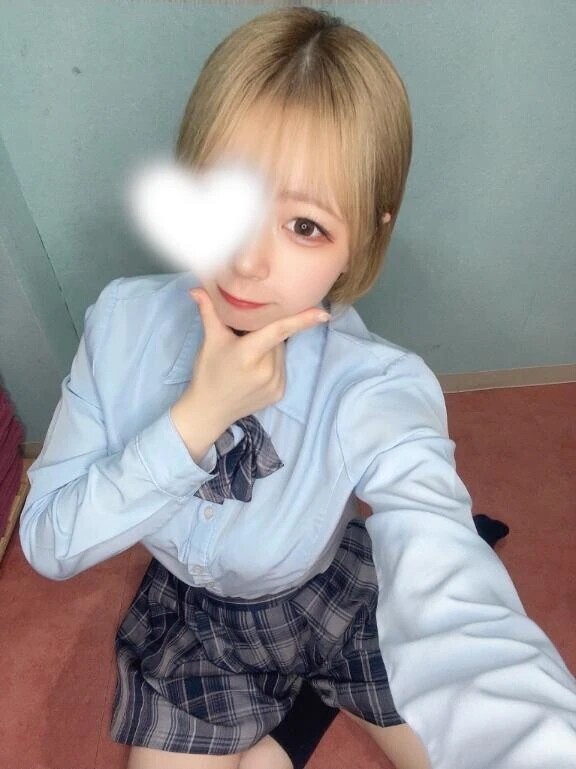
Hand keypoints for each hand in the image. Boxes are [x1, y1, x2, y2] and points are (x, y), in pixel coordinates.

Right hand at [182, 287, 330, 429]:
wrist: (209, 411)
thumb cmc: (208, 373)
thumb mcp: (209, 341)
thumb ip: (209, 312)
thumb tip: (197, 288)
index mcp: (249, 354)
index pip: (279, 331)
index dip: (301, 320)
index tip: (323, 313)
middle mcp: (266, 370)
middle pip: (278, 339)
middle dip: (266, 334)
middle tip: (245, 341)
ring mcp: (275, 384)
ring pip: (281, 353)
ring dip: (270, 349)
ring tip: (248, 359)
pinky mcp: (279, 393)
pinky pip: (282, 368)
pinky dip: (272, 364)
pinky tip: (253, 372)